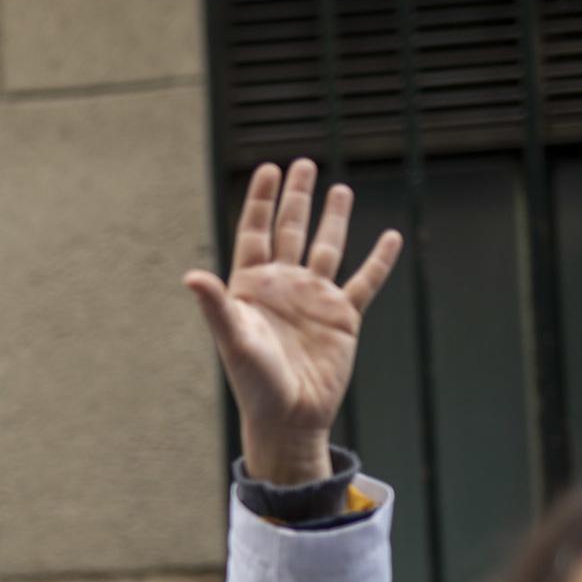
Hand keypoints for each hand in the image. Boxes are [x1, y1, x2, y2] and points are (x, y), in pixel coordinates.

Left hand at [184, 159, 402, 486]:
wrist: (289, 417)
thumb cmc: (254, 383)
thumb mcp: (233, 340)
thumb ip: (216, 305)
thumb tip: (191, 276)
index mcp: (252, 287)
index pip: (255, 232)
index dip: (260, 200)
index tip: (267, 167)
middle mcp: (283, 286)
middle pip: (291, 231)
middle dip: (296, 198)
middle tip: (303, 164)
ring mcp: (314, 299)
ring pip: (328, 247)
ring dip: (334, 218)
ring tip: (341, 188)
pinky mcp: (343, 317)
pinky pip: (364, 281)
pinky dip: (379, 260)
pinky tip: (390, 237)